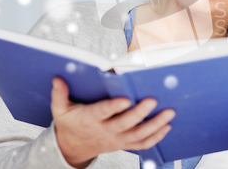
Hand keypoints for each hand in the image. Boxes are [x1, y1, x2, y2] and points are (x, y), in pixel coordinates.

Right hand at [51, 77, 174, 167]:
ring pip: (138, 135)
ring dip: (156, 125)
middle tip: (154, 100)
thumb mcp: (60, 110)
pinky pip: (142, 144)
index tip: (126, 99)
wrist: (73, 147)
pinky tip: (167, 127)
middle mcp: (106, 130)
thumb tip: (58, 78)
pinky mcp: (124, 144)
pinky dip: (156, 137)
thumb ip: (60, 94)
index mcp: (91, 119)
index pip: (103, 112)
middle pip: (125, 123)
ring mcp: (117, 139)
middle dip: (141, 113)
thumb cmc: (70, 124)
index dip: (114, 106)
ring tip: (169, 113)